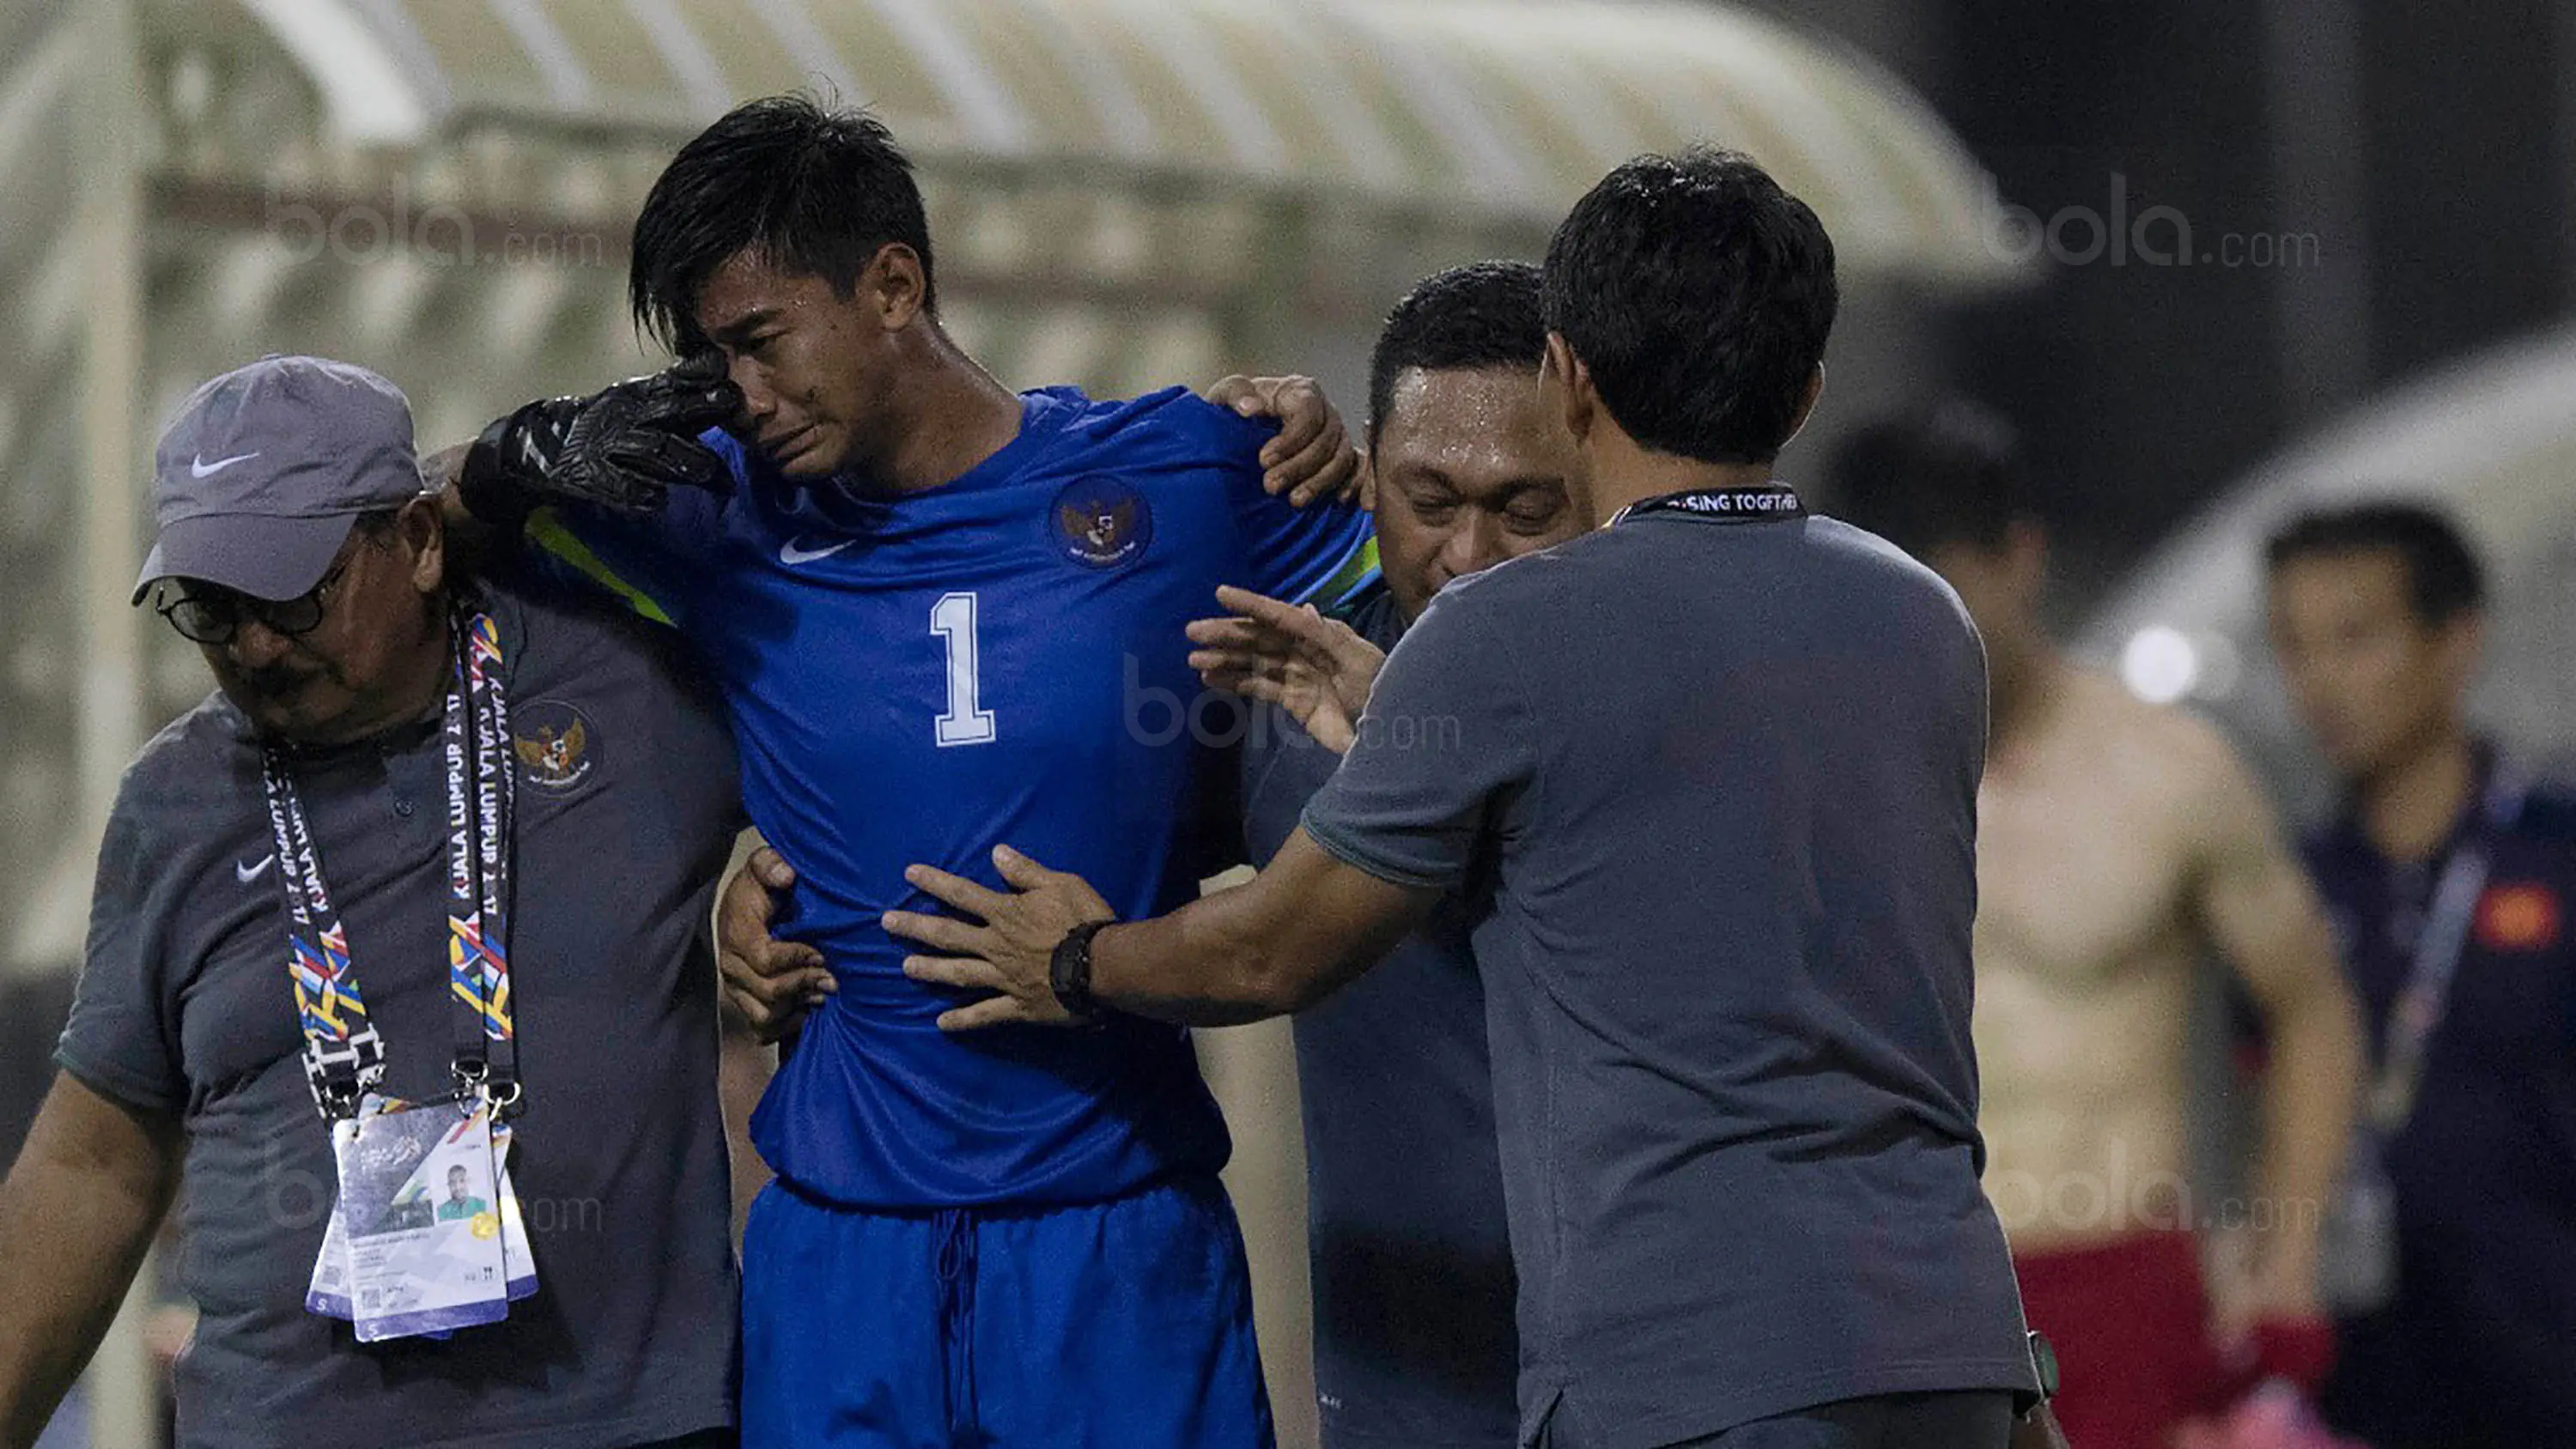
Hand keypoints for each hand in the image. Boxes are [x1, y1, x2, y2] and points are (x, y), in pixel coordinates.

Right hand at [461, 353, 740, 519]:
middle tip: (731, 406)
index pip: (674, 382)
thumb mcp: (632, 404)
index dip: (701, 377)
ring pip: (655, 449)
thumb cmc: (600, 428)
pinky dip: (641, 495)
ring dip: (685, 461)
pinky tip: (659, 503)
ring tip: (710, 476)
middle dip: (702, 407)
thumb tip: (721, 382)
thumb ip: (673, 398)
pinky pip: (620, 486)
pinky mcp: (591, 475)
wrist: (537, 448)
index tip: (729, 376)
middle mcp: (627, 416)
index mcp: (637, 397)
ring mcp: (609, 445)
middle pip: (672, 410)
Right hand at [716, 846, 831, 1043]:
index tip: (823, 952)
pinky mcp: (744, 1001)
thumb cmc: (760, 886)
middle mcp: (731, 965)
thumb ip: (771, 864)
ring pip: (765, 1016)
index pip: (766, 959)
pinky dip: (786, 1025)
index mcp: (736, 934)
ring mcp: (736, 987)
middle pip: (769, 991)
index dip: (798, 959)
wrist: (743, 903)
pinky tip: (807, 1008)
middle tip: (833, 978)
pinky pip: (762, 1028)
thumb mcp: (763, 865)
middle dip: (805, 984)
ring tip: (823, 993)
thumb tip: (786, 874)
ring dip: (797, 1007)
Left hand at [883, 845, 1114, 1030]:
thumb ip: (1026, 871)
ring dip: (930, 970)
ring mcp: (1003, 978)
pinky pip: (985, 1015)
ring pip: (958, 974)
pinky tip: (941, 1024)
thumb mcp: (1061, 884)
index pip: (963, 894)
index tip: (908, 874)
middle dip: (915, 928)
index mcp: (1006, 914)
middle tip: (886, 923)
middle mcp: (996, 946)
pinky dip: (963, 1020)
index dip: (935, 883)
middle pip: (948, 935)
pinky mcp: (1017, 1006)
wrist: (1104, 967)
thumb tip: (996, 852)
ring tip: (904, 968)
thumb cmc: (1085, 920)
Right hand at [1186, 584, 1382, 752]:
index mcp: (1322, 634)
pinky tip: (1211, 679)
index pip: (1281, 616)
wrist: (1392, 734)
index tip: (1222, 594)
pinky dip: (1235, 683)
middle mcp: (1306, 649)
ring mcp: (1298, 675)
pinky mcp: (1294, 701)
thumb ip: (1330, 637)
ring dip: (1225, 659)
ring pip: (1254, 662)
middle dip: (1227, 633)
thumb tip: (1300, 609)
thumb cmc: (1383, 689)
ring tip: (1194, 660)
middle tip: (1193, 631)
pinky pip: (1259, 687)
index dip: (1252, 604)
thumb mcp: (1359, 660)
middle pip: (1260, 638)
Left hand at [1202, 374, 1361, 505]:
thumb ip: (1235, 393)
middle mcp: (1325, 411)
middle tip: (1270, 486)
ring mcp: (1338, 435)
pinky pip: (1360, 469)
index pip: (1308, 414)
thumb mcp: (1225, 394)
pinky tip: (1339, 500)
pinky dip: (1357, 484)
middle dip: (1299, 467)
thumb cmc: (1236, 410)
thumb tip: (1250, 408)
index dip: (1290, 440)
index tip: (1263, 460)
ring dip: (1320, 482)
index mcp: (1301, 391)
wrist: (1241, 431)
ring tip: (1294, 501)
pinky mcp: (1343, 456)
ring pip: (1342, 459)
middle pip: (1326, 441)